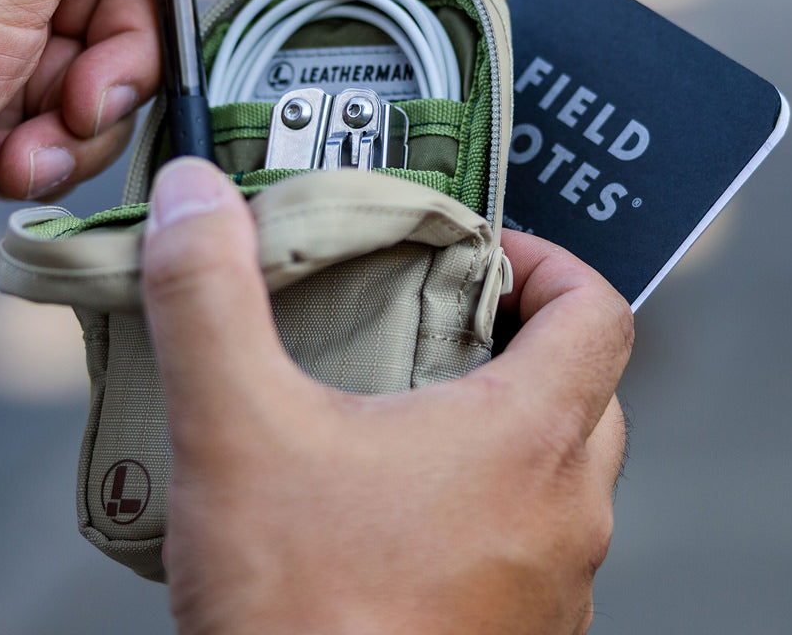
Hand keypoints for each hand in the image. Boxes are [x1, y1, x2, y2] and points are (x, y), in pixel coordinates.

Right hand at [140, 158, 633, 633]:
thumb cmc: (303, 615)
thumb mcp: (234, 432)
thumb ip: (208, 298)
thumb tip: (191, 198)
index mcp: (526, 441)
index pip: (599, 313)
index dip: (553, 262)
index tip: (488, 252)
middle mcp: (565, 515)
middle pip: (586, 392)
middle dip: (521, 347)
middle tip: (437, 328)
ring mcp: (554, 591)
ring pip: (560, 482)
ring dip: (502, 441)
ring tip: (402, 428)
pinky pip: (529, 557)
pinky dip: (484, 522)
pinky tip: (394, 531)